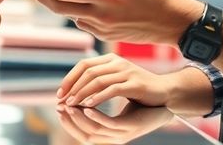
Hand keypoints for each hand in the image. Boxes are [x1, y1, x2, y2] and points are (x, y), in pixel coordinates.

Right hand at [57, 101, 174, 143]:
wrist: (165, 101)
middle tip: (59, 105)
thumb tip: (81, 83)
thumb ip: (100, 94)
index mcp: (109, 133)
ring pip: (94, 132)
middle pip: (84, 135)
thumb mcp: (116, 98)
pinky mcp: (131, 128)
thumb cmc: (140, 99)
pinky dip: (96, 117)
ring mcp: (123, 134)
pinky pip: (109, 124)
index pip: (81, 133)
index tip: (57, 105)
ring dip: (79, 119)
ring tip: (69, 105)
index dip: (67, 121)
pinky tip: (88, 105)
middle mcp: (113, 138)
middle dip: (69, 121)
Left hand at [58, 53, 170, 107]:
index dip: (70, 78)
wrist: (165, 91)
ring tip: (71, 105)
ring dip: (82, 93)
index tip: (60, 93)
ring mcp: (127, 71)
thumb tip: (76, 87)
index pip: (84, 64)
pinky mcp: (135, 84)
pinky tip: (88, 105)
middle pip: (88, 72)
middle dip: (73, 87)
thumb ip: (101, 78)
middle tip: (62, 101)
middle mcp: (118, 62)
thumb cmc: (139, 88)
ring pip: (97, 80)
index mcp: (111, 59)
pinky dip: (97, 97)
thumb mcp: (118, 78)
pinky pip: (112, 89)